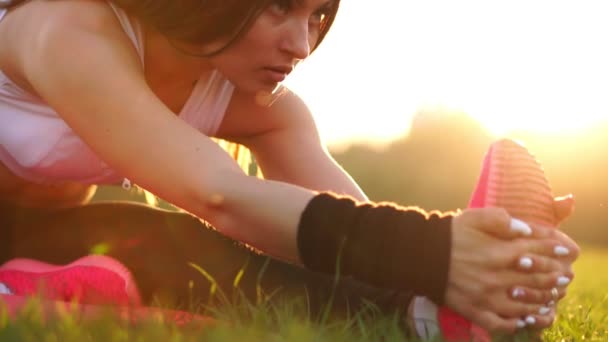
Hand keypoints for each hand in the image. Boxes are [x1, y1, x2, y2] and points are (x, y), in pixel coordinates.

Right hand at [444, 207, 573, 332]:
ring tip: (550, 298)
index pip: (536, 253)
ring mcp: (485, 297)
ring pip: (524, 305)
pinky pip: (500, 324)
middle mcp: (495, 278)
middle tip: (563, 277)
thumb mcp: (473, 217)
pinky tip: (523, 319)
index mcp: (497, 252)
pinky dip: (515, 324)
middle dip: (554, 278)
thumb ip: (501, 219)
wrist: (421, 255)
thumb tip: (525, 230)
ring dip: (541, 302)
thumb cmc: (450, 234)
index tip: (565, 251)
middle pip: (535, 281)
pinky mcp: (474, 311)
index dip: (554, 251)